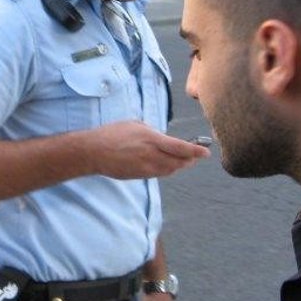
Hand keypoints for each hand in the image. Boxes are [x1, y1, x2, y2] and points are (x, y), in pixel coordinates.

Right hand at [86, 121, 209, 180]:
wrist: (94, 153)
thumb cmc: (112, 134)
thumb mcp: (135, 125)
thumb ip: (153, 133)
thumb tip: (163, 139)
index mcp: (151, 140)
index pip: (180, 148)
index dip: (195, 151)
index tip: (206, 152)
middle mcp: (151, 156)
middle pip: (179, 162)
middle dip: (190, 159)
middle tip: (197, 154)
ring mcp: (145, 168)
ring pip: (171, 170)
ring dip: (180, 165)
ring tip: (186, 159)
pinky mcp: (140, 176)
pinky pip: (160, 174)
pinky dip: (168, 169)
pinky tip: (168, 164)